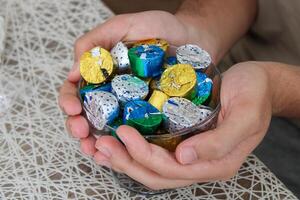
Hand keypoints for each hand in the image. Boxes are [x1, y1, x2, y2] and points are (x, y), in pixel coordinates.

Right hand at [58, 11, 214, 155]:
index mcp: (102, 73)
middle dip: (78, 127)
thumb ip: (96, 40)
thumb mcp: (124, 25)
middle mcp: (113, 92)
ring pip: (106, 128)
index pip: (76, 90)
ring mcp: (131, 106)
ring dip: (96, 142)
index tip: (73, 108)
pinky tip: (117, 153)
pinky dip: (123, 146)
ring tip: (94, 149)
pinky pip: (135, 133)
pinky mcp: (150, 115)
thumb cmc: (160, 29)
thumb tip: (73, 70)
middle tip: (81, 132)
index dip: (68, 100)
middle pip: (87, 114)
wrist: (194, 37)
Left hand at [93, 62, 271, 189]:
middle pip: (156, 174)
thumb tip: (184, 158)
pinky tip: (117, 142)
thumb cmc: (254, 95)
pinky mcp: (183, 142)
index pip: (172, 169)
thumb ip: (220, 142)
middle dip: (127, 162)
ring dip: (125, 160)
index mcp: (216, 163)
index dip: (144, 155)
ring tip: (101, 146)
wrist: (258, 85)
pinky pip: (155, 154)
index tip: (124, 132)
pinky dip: (132, 152)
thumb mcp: (245, 115)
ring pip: (152, 169)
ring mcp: (191, 155)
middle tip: (102, 144)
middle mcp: (200, 164)